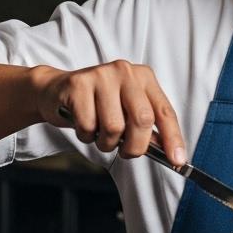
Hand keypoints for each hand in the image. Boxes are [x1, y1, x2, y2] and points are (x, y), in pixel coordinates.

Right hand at [32, 60, 186, 165]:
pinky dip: (86, 135)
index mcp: (143, 77)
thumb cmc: (95, 104)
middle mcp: (125, 72)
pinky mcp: (78, 84)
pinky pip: (89, 125)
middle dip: (135, 146)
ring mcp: (101, 75)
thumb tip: (166, 151)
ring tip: (98, 133)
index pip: (164, 111)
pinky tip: (82, 124)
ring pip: (114, 127)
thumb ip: (145, 127)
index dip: (173, 139)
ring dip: (106, 142)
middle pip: (142, 120)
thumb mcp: (125, 110)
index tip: (177, 161)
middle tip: (125, 152)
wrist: (55, 91)